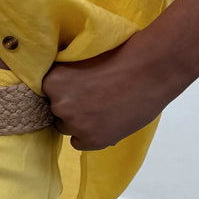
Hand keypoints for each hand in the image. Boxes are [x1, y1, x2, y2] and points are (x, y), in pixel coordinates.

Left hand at [41, 31, 177, 150]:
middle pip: (57, 111)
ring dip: (80, 122)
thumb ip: (67, 74)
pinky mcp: (93, 140)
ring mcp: (75, 124)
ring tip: (103, 109)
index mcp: (52, 81)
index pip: (47, 93)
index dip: (64, 90)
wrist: (151, 69)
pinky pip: (79, 143)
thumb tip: (59, 85)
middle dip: (72, 105)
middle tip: (94, 97)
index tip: (79, 86)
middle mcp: (58, 104)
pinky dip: (90, 136)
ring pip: (68, 128)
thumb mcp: (82, 58)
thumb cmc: (120, 55)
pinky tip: (106, 122)